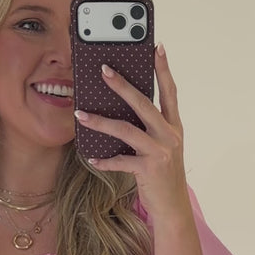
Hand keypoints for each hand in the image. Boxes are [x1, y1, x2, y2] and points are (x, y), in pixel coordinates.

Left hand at [74, 44, 190, 224]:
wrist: (173, 208)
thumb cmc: (163, 175)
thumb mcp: (162, 147)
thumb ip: (148, 128)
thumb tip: (121, 109)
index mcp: (174, 126)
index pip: (170, 91)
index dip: (163, 69)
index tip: (157, 46)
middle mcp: (169, 136)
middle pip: (143, 103)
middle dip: (122, 85)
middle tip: (104, 70)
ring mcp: (160, 152)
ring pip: (127, 130)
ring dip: (101, 121)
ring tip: (81, 114)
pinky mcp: (149, 170)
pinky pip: (121, 160)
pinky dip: (104, 160)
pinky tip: (91, 157)